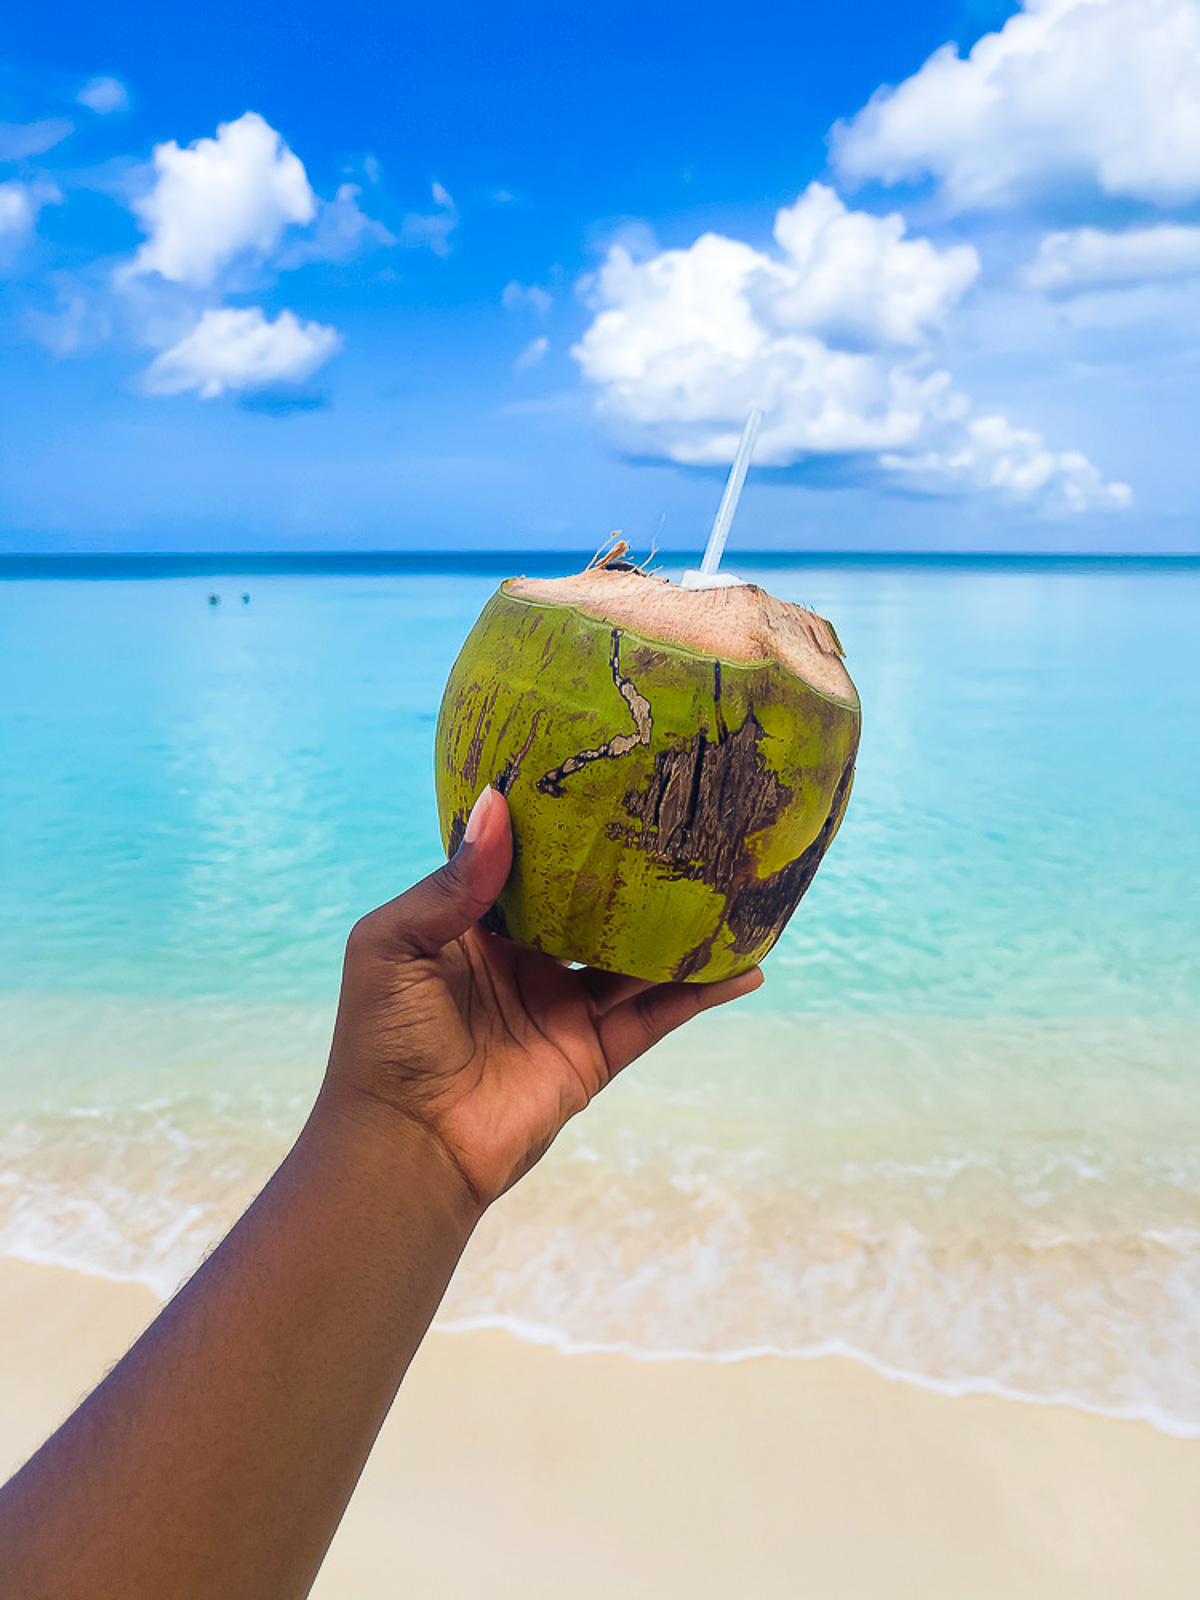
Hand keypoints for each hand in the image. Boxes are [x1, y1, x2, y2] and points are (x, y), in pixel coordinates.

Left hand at [323, 786, 762, 1210]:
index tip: (605, 781)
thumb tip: (496, 802)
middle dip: (632, 873)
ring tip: (731, 883)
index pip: (527, 869)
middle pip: (592, 908)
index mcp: (473, 930)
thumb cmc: (382, 1041)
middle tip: (682, 820)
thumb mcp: (394, 945)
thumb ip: (451, 883)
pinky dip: (700, 992)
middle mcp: (525, 963)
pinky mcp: (593, 1053)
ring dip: (680, 928)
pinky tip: (745, 964)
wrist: (406, 1145)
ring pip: (635, 958)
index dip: (562, 832)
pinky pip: (656, 1015)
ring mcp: (563, 1008)